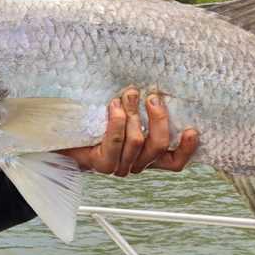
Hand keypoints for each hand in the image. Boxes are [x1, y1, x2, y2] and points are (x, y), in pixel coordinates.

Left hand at [58, 88, 197, 175]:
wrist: (63, 136)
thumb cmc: (97, 122)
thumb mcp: (126, 113)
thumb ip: (144, 109)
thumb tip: (159, 88)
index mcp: (146, 157)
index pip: (174, 162)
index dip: (186, 148)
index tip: (192, 129)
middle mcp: (135, 165)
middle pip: (158, 146)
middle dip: (158, 119)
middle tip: (152, 97)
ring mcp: (118, 166)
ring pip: (137, 141)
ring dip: (134, 113)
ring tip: (128, 94)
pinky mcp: (102, 163)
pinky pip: (115, 141)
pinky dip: (117, 121)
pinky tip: (114, 105)